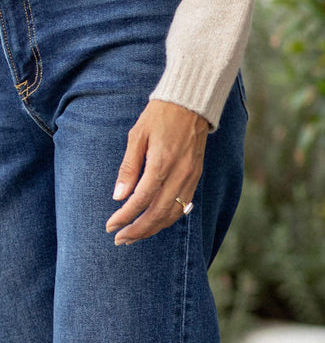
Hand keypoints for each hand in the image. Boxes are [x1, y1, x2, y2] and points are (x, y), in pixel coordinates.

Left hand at [106, 101, 209, 243]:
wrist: (191, 103)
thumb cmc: (159, 116)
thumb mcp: (137, 136)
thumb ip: (129, 168)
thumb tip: (118, 196)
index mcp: (161, 162)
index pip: (141, 199)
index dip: (125, 216)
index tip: (111, 226)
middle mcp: (179, 173)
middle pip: (158, 213)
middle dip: (138, 230)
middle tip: (120, 239)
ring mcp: (190, 177)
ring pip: (173, 214)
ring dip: (153, 228)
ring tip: (135, 236)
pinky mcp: (196, 177)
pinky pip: (183, 206)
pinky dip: (168, 219)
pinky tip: (155, 223)